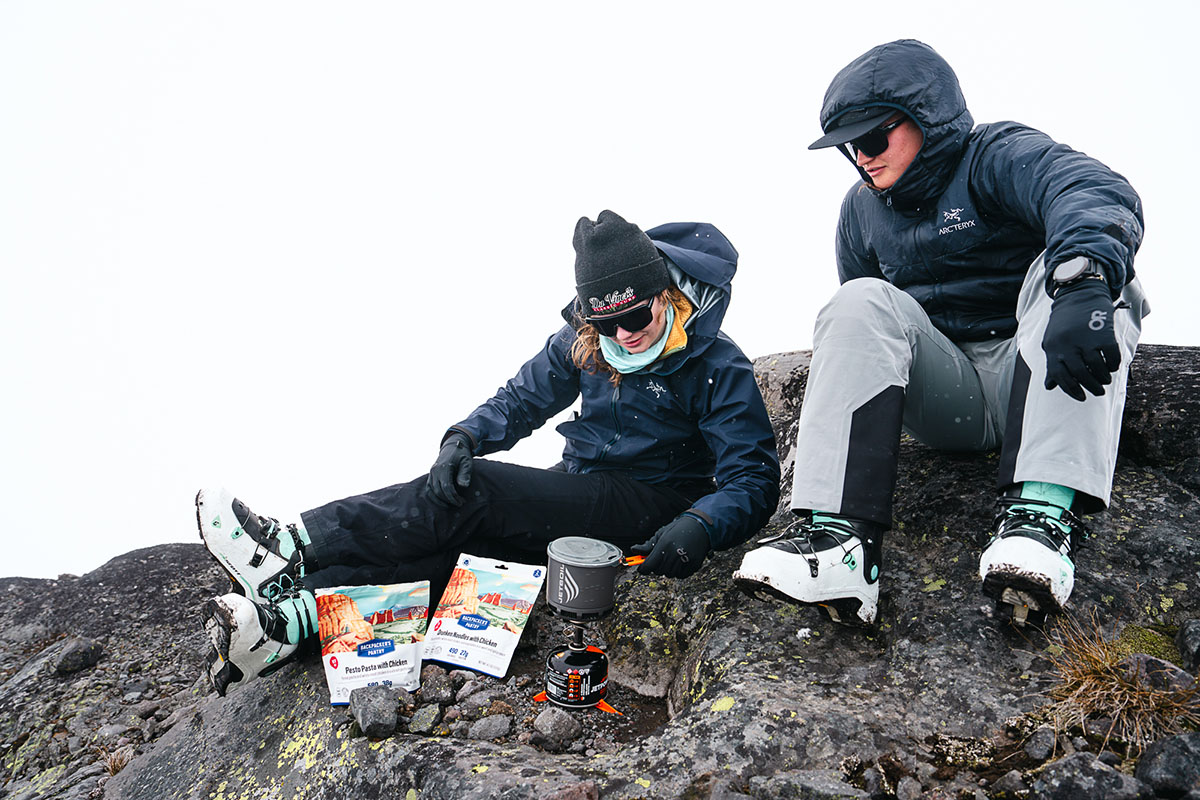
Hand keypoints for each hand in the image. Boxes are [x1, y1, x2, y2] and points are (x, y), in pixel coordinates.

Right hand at [425, 433, 473, 507]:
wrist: (453, 446)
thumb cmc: (462, 455)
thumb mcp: (467, 462)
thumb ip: (465, 474)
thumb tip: (464, 486)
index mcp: (444, 467)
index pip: (446, 487)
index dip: (453, 497)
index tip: (461, 502)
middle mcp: (435, 470)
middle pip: (438, 491)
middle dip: (449, 500)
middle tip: (459, 504)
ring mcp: (431, 473)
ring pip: (432, 491)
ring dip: (441, 501)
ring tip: (451, 505)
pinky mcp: (430, 475)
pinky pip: (429, 489)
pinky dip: (434, 497)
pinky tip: (443, 502)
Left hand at [631, 515, 710, 578]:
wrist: (700, 527)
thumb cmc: (678, 530)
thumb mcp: (661, 534)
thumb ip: (647, 545)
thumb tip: (633, 550)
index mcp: (665, 544)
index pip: (649, 565)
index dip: (643, 568)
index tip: (641, 568)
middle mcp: (675, 553)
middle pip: (659, 571)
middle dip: (656, 567)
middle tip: (660, 558)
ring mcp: (686, 560)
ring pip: (670, 574)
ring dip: (668, 569)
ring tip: (671, 557)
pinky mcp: (695, 565)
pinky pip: (681, 575)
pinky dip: (679, 571)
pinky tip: (680, 561)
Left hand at [1041, 280, 1120, 401]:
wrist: (1078, 294)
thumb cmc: (1064, 322)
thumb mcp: (1051, 341)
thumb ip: (1052, 363)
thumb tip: (1049, 386)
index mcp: (1053, 348)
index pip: (1060, 377)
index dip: (1071, 390)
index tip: (1081, 397)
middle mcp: (1067, 345)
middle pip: (1080, 374)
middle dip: (1091, 387)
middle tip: (1098, 391)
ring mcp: (1085, 339)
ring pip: (1097, 368)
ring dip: (1103, 378)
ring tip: (1105, 380)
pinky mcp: (1103, 333)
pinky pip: (1111, 356)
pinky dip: (1113, 365)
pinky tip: (1112, 367)